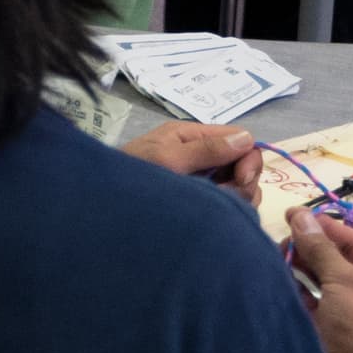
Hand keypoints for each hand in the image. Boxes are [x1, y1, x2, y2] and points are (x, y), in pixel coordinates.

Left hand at [123, 121, 260, 212]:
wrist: (104, 203)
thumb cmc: (133, 173)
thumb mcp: (167, 159)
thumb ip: (205, 150)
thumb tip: (247, 138)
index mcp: (192, 136)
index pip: (242, 139)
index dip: (248, 160)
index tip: (239, 179)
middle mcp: (201, 154)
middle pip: (245, 165)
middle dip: (242, 182)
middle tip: (220, 196)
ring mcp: (201, 178)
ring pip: (240, 187)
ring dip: (234, 198)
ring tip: (207, 206)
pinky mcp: (199, 199)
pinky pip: (228, 203)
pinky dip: (226, 210)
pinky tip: (207, 216)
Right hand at [286, 200, 352, 352]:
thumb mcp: (346, 283)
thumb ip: (322, 249)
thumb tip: (302, 216)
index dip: (328, 228)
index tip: (296, 214)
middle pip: (336, 262)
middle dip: (309, 247)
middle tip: (280, 235)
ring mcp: (345, 316)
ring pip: (319, 282)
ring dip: (298, 267)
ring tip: (274, 254)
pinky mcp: (324, 332)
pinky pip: (307, 303)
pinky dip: (292, 290)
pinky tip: (276, 280)